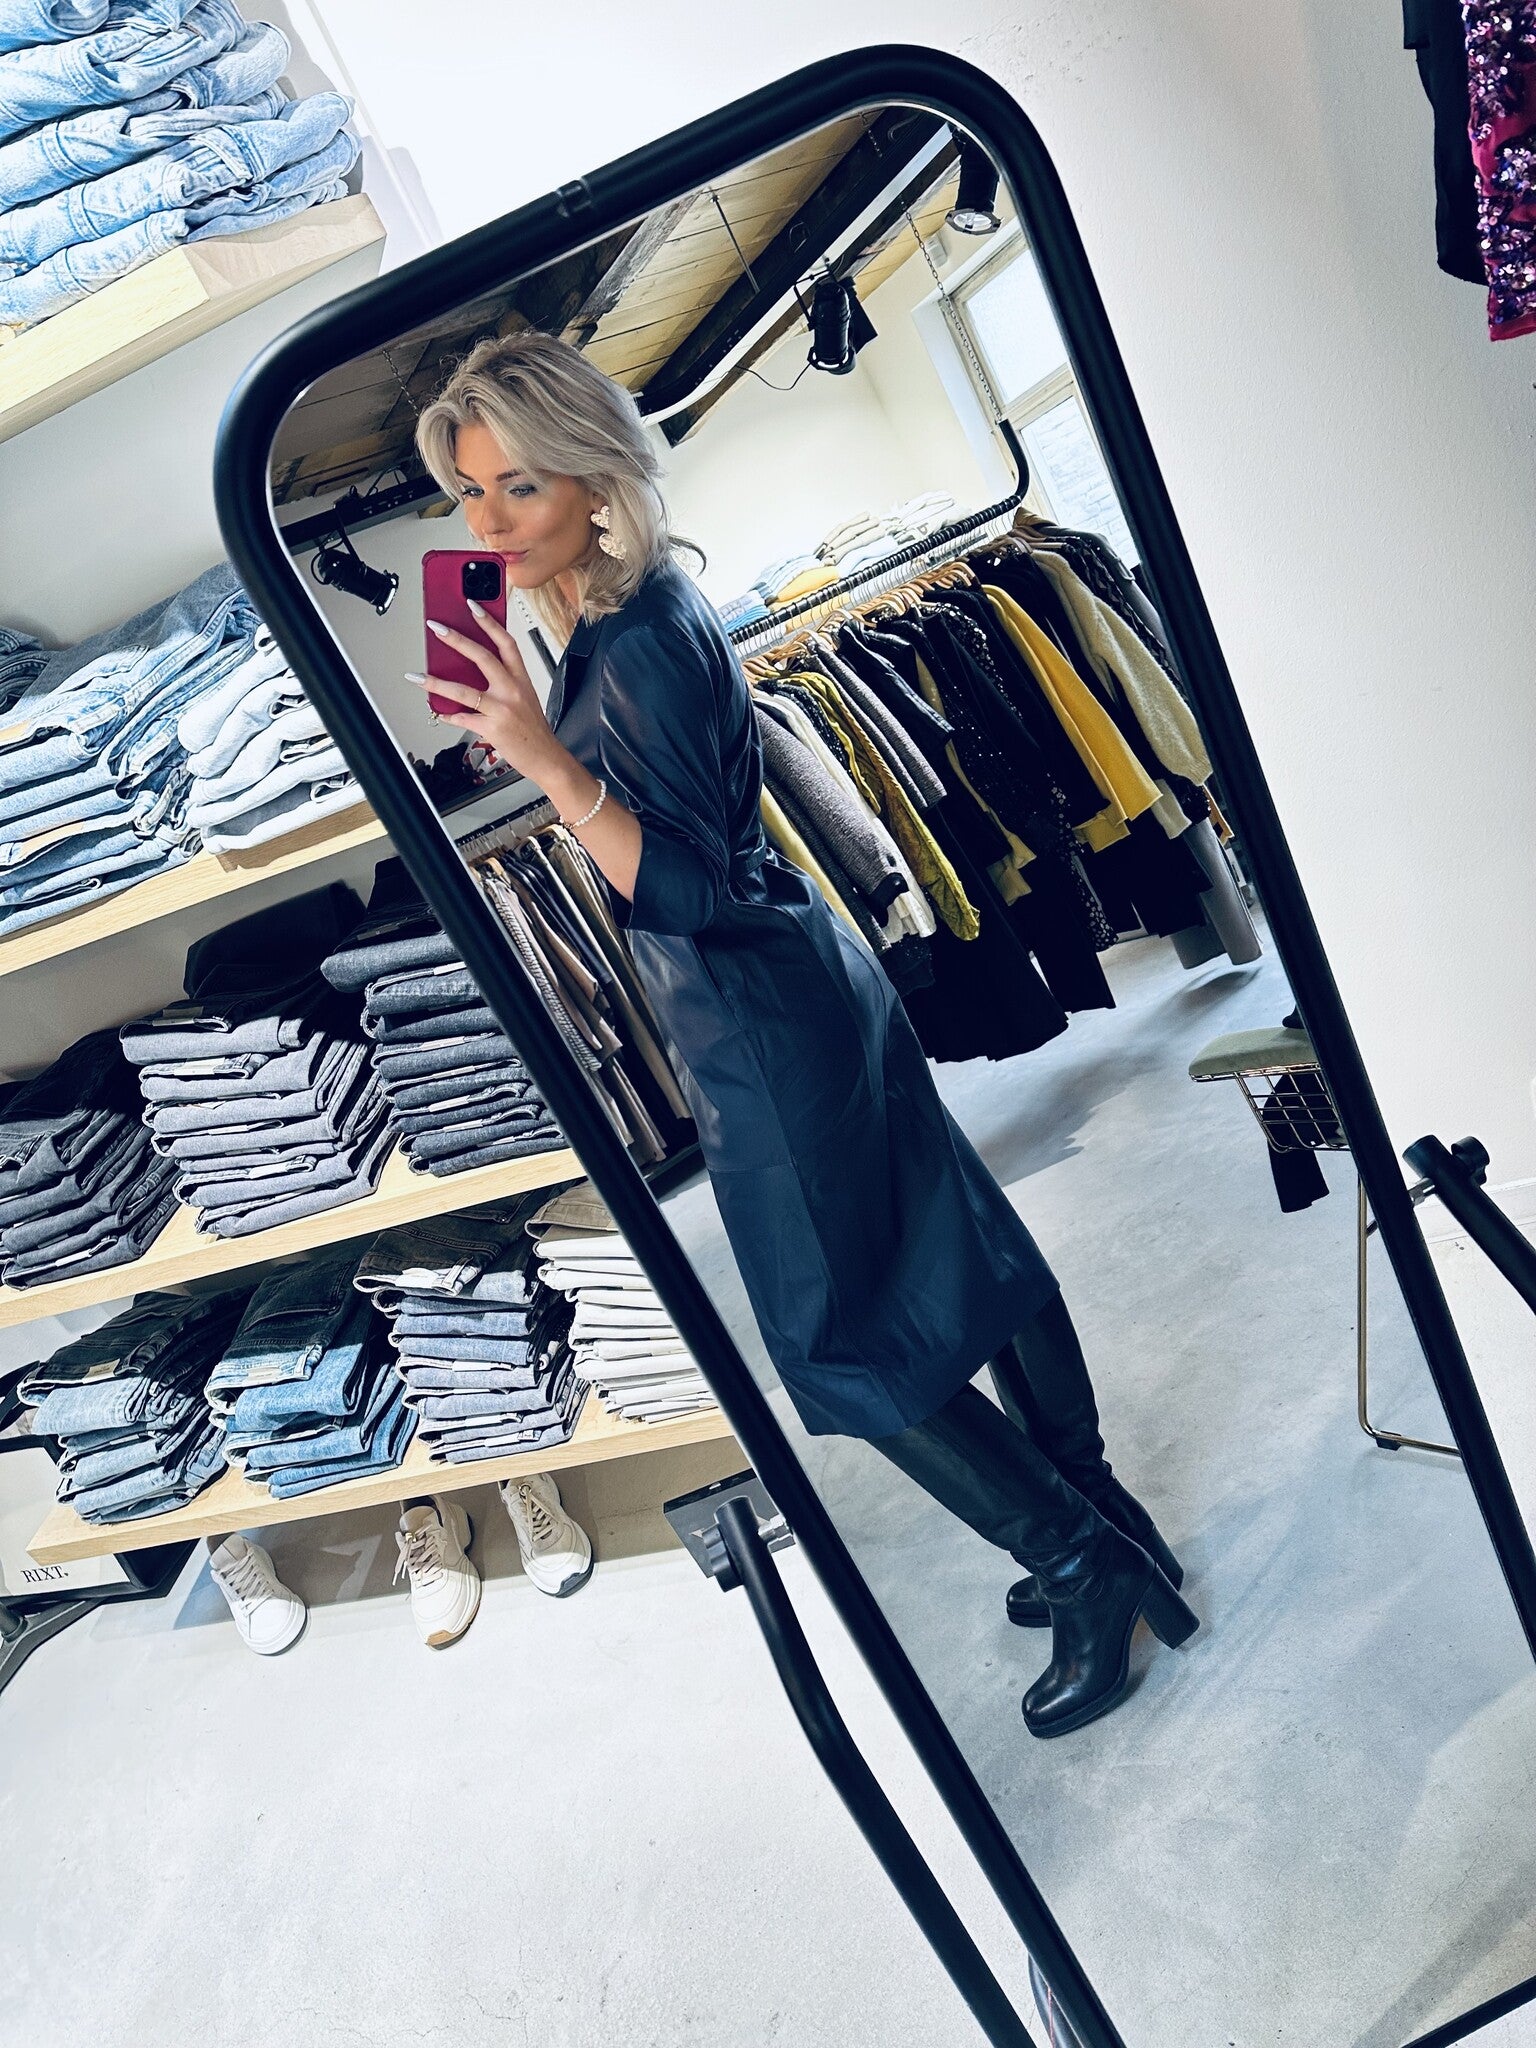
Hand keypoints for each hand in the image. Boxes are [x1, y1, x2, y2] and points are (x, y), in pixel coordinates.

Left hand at [406, 602, 563, 782]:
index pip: (505, 642)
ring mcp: (502, 709)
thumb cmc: (532, 729)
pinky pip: (463, 718)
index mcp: (521, 678)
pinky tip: (439, 711)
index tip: (473, 606)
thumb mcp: (523, 697)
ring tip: (419, 677)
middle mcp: (512, 690)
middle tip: (438, 629)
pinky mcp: (492, 728)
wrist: (545, 757)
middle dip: (457, 640)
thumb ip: (501, 682)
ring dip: (437, 683)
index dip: (489, 622)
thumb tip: (468, 671)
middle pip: (482, 657)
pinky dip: (448, 715)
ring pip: (464, 691)